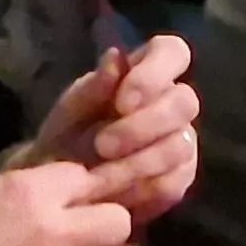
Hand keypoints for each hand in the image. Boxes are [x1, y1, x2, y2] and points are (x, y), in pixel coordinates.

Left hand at [19, 34, 199, 224]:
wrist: (60, 191)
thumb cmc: (65, 139)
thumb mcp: (69, 113)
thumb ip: (93, 88)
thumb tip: (116, 57)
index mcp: (145, 73)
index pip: (172, 52)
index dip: (154, 74)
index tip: (122, 101)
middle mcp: (171, 102)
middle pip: (185, 102)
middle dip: (144, 125)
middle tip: (103, 145)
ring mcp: (181, 140)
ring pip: (181, 145)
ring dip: (140, 161)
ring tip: (101, 174)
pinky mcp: (180, 177)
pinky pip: (175, 181)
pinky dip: (142, 188)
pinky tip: (115, 194)